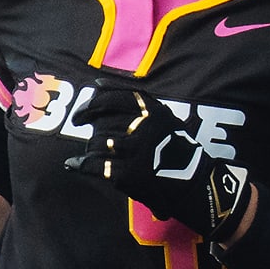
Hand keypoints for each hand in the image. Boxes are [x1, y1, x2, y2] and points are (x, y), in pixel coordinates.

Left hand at [62, 86, 250, 241]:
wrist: (196, 184)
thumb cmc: (178, 150)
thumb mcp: (166, 119)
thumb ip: (138, 103)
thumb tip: (99, 84)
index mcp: (154, 112)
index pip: (117, 96)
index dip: (97, 98)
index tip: (87, 100)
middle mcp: (144, 128)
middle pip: (102, 120)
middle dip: (87, 118)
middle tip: (79, 122)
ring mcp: (135, 151)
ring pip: (96, 143)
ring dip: (89, 146)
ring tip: (90, 150)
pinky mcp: (128, 173)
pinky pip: (94, 165)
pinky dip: (80, 164)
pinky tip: (73, 163)